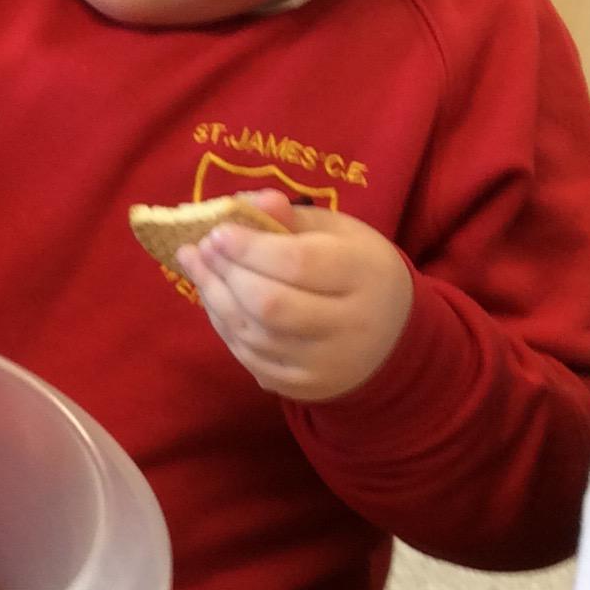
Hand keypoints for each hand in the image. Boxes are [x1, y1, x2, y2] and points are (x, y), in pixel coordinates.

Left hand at [179, 194, 413, 403]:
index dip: (250, 247)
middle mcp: (350, 327)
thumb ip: (293, 216)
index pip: (298, 263)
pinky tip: (212, 297)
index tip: (218, 231)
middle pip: (270, 304)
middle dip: (226, 273)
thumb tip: (248, 202)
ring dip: (214, 297)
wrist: (392, 341)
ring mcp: (325, 364)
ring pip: (253, 334)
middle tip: (201, 247)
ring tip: (196, 265)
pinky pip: (249, 357)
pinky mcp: (303, 387)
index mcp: (364, 276)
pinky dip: (223, 325)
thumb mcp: (340, 233)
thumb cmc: (357, 272)